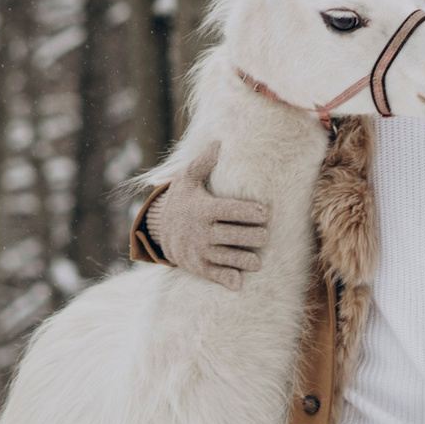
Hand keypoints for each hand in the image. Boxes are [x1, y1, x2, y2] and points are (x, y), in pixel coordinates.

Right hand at [147, 146, 268, 288]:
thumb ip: (204, 162)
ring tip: (257, 260)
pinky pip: (215, 275)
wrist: (158, 231)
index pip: (233, 210)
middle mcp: (203, 231)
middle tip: (265, 236)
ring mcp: (201, 250)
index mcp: (205, 209)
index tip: (266, 213)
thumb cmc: (181, 200)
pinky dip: (228, 279)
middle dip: (254, 237)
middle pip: (235, 235)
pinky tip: (239, 280)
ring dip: (246, 260)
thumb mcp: (187, 179)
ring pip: (229, 257)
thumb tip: (219, 142)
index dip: (252, 212)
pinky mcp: (199, 267)